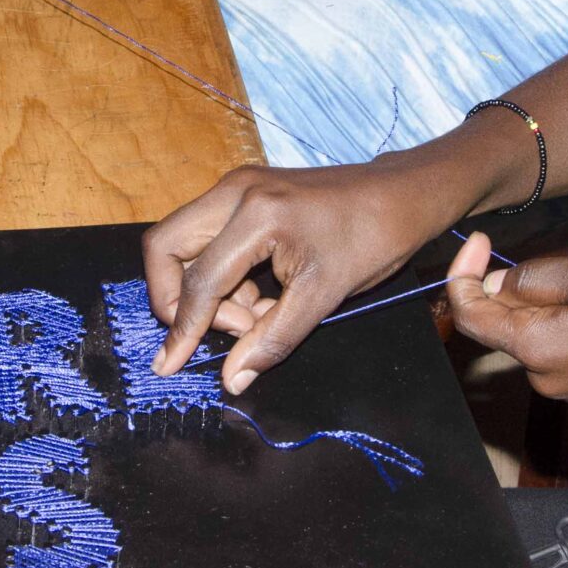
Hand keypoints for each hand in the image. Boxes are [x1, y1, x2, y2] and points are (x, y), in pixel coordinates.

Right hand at [142, 154, 480, 391]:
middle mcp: (235, 191)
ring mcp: (237, 188)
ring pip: (183, 244)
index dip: (184, 329)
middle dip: (177, 298)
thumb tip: (231, 379)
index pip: (199, 280)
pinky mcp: (245, 194)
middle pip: (165, 246)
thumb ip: (272, 339)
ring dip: (207, 291)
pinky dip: (224, 277)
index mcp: (256, 213)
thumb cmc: (373, 239)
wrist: (402, 196)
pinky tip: (263, 297)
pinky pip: (209, 240)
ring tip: (257, 316)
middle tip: (219, 329)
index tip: (171, 365)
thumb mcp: (324, 296)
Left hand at [443, 234, 567, 405]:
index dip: (463, 272)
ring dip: (546, 300)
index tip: (480, 238)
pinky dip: (565, 318)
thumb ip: (533, 276)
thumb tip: (500, 282)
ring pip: (534, 332)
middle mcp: (543, 379)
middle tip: (562, 256)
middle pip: (503, 323)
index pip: (469, 315)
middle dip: (515, 284)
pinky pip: (560, 346)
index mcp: (534, 351)